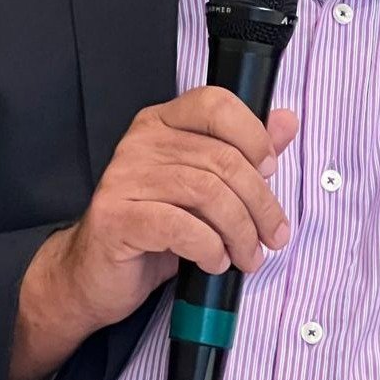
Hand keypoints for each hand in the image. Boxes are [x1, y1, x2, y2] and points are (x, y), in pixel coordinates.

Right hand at [8, 88, 297, 379]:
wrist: (92, 276)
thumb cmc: (154, 228)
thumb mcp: (204, 187)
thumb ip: (244, 152)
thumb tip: (287, 121)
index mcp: (163, 121)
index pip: (216, 104)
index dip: (252, 134)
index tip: (271, 170)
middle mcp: (141, 141)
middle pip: (221, 158)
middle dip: (259, 202)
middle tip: (274, 235)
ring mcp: (124, 177)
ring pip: (207, 193)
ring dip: (240, 230)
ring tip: (249, 255)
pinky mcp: (116, 218)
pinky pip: (179, 226)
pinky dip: (209, 247)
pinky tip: (216, 261)